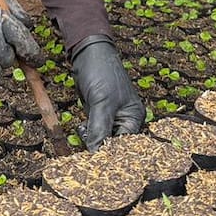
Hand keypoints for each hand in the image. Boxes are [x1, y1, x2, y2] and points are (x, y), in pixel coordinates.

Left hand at [72, 35, 144, 150]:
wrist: (87, 53)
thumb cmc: (101, 73)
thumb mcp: (101, 102)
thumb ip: (99, 129)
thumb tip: (95, 153)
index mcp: (134, 117)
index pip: (124, 145)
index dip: (110, 153)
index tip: (96, 163)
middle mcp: (126, 119)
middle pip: (113, 144)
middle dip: (100, 147)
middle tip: (87, 153)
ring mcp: (112, 116)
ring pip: (102, 138)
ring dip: (92, 140)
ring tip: (83, 133)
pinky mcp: (99, 113)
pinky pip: (95, 130)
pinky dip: (88, 132)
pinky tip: (81, 129)